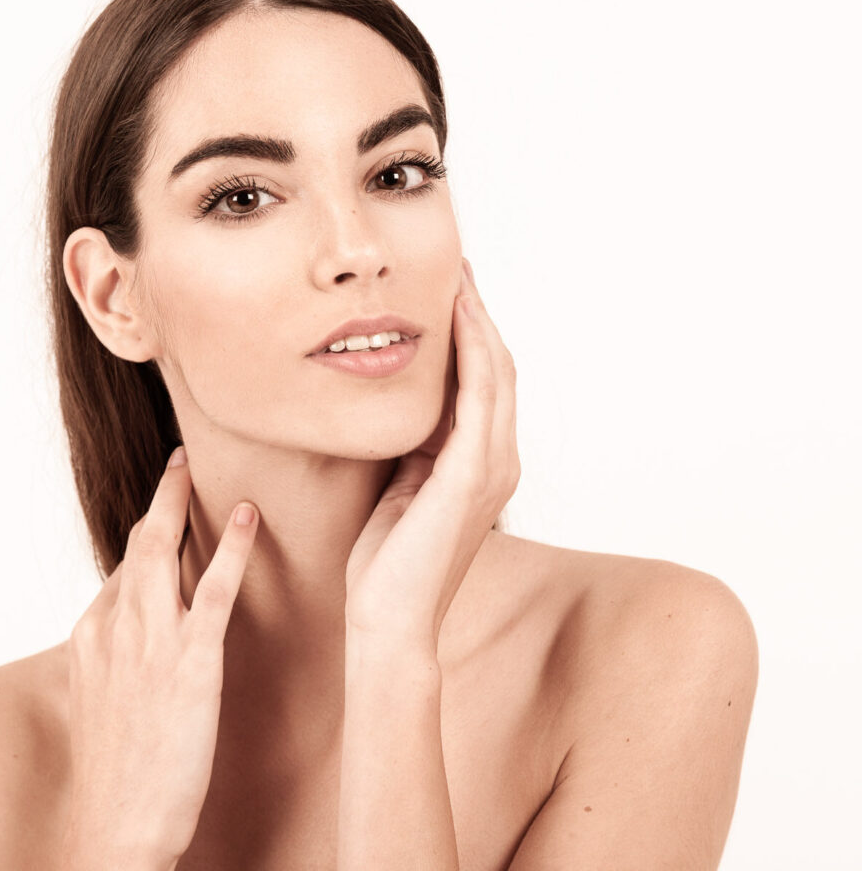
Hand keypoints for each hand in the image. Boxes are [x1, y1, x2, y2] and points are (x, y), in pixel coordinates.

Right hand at [62, 449, 257, 869]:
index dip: (145, 533)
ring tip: (197, 464)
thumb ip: (117, 657)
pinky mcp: (190, 663)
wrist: (116, 828)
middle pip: (137, 544)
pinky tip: (248, 517)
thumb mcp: (102, 702)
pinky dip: (231, 547)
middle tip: (178, 460)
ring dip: (181, 501)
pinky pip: (214, 591)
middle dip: (159, 496)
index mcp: (91, 636)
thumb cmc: (116, 773)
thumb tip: (134, 630)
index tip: (163, 506)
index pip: (122, 568)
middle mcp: (115, 628)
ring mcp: (151, 642)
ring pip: (164, 551)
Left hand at [344, 257, 520, 652]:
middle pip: (499, 369)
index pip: (486, 385)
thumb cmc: (389, 561)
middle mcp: (498, 462)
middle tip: (458, 270)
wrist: (389, 619)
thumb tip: (406, 408)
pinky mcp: (471, 476)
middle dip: (479, 315)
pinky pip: (478, 397)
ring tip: (458, 279)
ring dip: (478, 321)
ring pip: (496, 373)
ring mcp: (491, 468)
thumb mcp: (402, 487)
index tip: (451, 292)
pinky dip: (472, 350)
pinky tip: (456, 316)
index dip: (474, 335)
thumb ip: (415, 448)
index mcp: (482, 466)